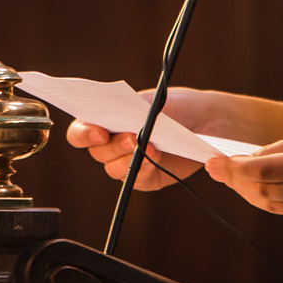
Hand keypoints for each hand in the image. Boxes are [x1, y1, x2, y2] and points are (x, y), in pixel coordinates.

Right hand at [64, 118, 201, 189]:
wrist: (202, 121)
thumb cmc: (173, 106)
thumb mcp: (153, 102)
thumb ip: (133, 111)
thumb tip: (123, 122)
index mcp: (104, 120)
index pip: (80, 131)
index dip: (84, 133)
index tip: (99, 132)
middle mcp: (111, 143)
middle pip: (97, 152)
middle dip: (114, 146)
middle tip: (132, 138)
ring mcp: (127, 162)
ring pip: (113, 169)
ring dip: (128, 159)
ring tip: (149, 147)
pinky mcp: (145, 178)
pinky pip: (135, 180)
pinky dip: (142, 171)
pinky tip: (153, 161)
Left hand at [203, 127, 282, 227]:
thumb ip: (280, 150)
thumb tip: (247, 160)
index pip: (261, 172)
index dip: (231, 169)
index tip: (212, 163)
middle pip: (262, 192)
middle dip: (235, 181)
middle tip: (218, 169)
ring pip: (273, 206)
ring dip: (250, 192)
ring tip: (236, 177)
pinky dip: (274, 199)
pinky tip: (269, 186)